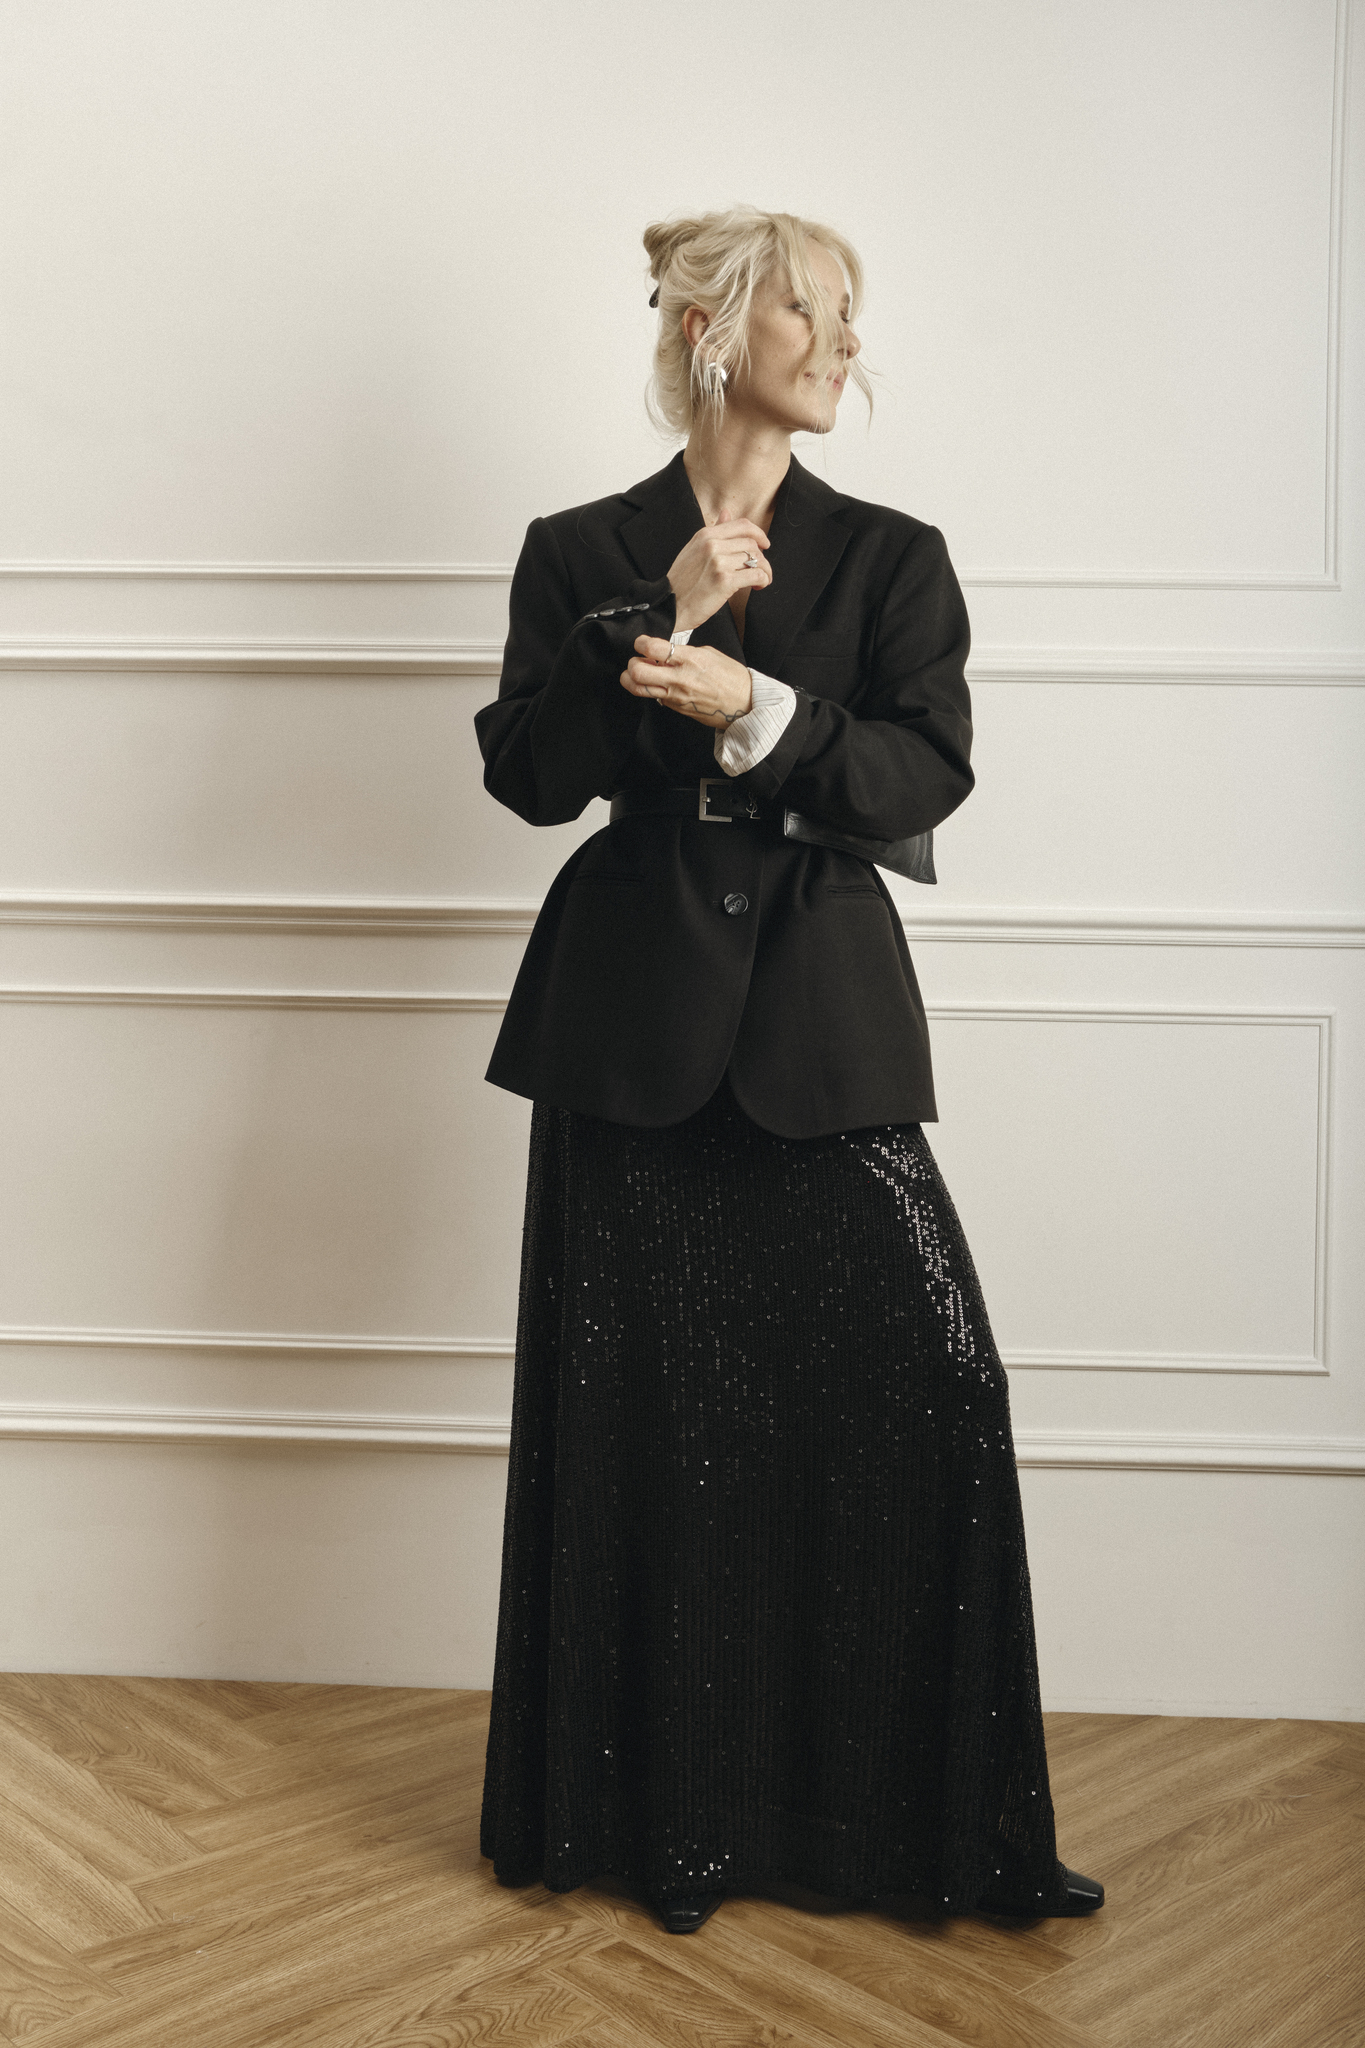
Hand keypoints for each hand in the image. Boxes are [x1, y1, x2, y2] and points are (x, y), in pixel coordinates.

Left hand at [620, 636, 752, 730]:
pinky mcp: (676, 708)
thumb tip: (666, 652)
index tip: (642, 643)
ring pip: (639, 689)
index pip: (653, 648)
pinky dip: (650, 689)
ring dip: (632, 679)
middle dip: (632, 663)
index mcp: (690, 659)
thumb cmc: (732, 678)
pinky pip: (654, 698)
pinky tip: (657, 683)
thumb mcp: (709, 654)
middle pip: (638, 672)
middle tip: (638, 659)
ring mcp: (676, 696)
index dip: (641, 643)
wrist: (744, 704)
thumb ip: (684, 652)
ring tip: (638, 673)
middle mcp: (680, 679)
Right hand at [666, 512, 771, 631]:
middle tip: (760, 569)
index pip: (742, 525)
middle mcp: (712, 545)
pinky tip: (758, 586)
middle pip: (752, 544)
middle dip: (761, 558)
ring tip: (760, 581)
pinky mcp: (725, 581)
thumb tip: (727, 512)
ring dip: (764, 571)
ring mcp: (718, 562)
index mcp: (706, 535)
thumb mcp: (693, 549)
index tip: (764, 544)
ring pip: (756, 560)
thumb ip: (713, 531)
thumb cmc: (681, 581)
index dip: (759, 534)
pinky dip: (763, 580)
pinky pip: (756, 575)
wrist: (668, 605)